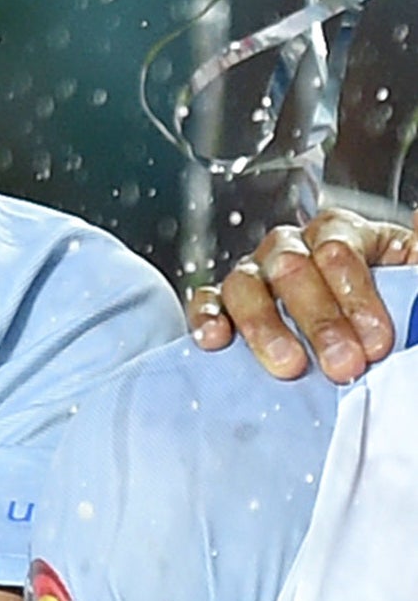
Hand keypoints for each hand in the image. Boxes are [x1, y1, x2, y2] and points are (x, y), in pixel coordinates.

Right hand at [187, 206, 417, 380]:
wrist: (346, 346)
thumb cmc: (375, 314)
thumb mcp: (405, 279)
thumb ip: (415, 255)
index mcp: (339, 235)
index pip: (339, 250)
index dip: (357, 298)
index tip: (377, 342)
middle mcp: (291, 248)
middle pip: (292, 269)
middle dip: (321, 322)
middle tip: (342, 364)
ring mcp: (253, 274)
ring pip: (246, 285)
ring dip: (267, 328)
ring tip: (289, 365)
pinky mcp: (220, 302)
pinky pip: (204, 301)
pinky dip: (206, 318)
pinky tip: (216, 340)